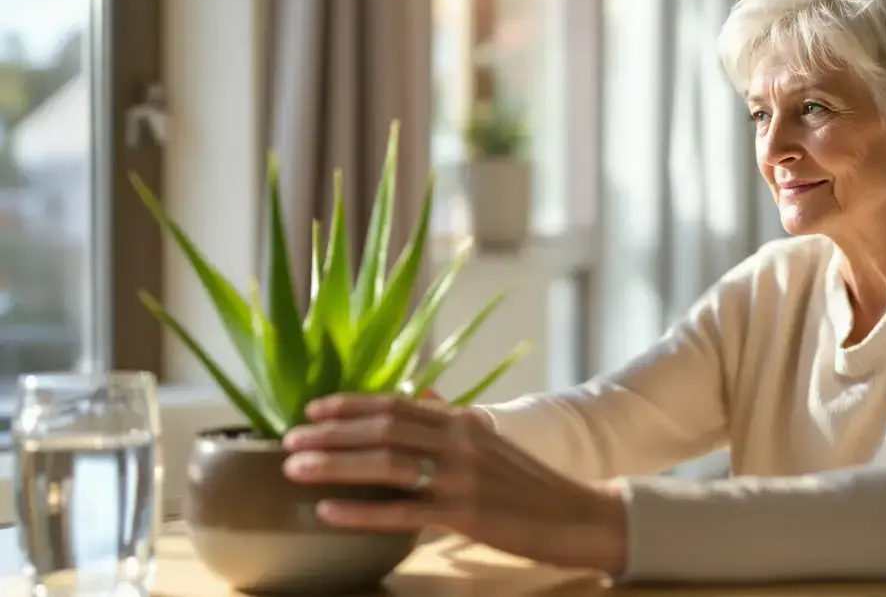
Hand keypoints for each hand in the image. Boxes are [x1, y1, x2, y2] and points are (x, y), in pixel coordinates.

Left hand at [280, 393, 628, 574]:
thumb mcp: (491, 441)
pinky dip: (360, 510)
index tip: (311, 409)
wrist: (576, 514)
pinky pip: (402, 511)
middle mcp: (458, 441)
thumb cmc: (530, 483)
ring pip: (385, 463)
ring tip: (294, 468)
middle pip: (381, 428)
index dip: (348, 405)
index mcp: (461, 421)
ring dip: (334, 463)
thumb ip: (452, 418)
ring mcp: (461, 477)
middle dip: (329, 433)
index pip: (394, 404)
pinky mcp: (464, 514)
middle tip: (288, 439)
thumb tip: (421, 394)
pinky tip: (327, 510)